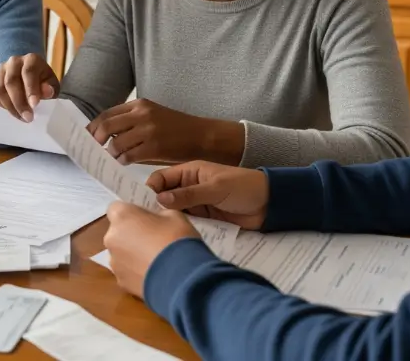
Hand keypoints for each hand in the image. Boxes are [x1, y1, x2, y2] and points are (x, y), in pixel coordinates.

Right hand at [0, 53, 57, 121]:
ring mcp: (1, 69)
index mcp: (31, 59)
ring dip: (10, 107)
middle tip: (28, 117)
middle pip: (11, 81)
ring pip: (0, 89)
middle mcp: (14, 61)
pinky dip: (2, 105)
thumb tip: (47, 92)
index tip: (35, 105)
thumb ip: (50, 88)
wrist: (31, 78)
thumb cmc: (43, 81)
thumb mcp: (51, 84)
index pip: (28, 72)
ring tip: (21, 117)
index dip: (31, 89)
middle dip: (19, 102)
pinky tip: (13, 111)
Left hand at [88, 99, 244, 164]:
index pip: (107, 114)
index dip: (93, 127)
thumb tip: (106, 136)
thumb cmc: (176, 128)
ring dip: (111, 153)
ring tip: (114, 157)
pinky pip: (128, 156)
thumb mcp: (153, 116)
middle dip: (95, 140)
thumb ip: (131, 122)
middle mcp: (142, 114)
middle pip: (106, 126)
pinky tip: (125, 162)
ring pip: (115, 143)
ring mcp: (148, 130)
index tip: (87, 137)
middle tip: (94, 149)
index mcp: (139, 105)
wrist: (201, 136)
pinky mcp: (154, 147)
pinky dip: (123, 161)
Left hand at [103, 201, 198, 297]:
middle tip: (152, 240)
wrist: (181, 278)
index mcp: (122, 216)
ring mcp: (114, 262)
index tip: (145, 219)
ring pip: (120, 253)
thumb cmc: (177, 239)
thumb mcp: (174, 215)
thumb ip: (157, 215)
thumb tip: (154, 222)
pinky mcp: (120, 282)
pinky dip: (136, 272)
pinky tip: (154, 275)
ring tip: (154, 261)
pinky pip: (126, 272)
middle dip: (131, 234)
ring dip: (132, 254)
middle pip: (117, 232)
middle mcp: (111, 237)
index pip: (116, 208)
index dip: (130, 213)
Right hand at [146, 161, 269, 229]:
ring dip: (167, 219)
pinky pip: (187, 222)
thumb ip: (189, 194)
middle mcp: (189, 187)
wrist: (270, 204)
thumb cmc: (243, 187)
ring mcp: (196, 204)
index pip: (161, 178)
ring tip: (155, 233)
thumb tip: (160, 199)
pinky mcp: (204, 219)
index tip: (140, 204)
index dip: (150, 189)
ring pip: (173, 211)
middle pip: (164, 196)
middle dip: (154, 207)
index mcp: (190, 172)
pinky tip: (173, 236)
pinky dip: (181, 227)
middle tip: (144, 222)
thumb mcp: (215, 188)